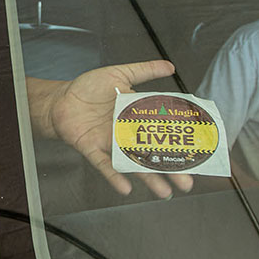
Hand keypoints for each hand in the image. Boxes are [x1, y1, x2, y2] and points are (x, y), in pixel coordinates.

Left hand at [46, 60, 193, 198]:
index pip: (163, 131)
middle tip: (187, 183)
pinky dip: (114, 176)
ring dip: (149, 178)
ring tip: (165, 192)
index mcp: (137, 116)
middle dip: (170, 169)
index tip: (197, 154)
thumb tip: (170, 66)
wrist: (61, 98)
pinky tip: (126, 187)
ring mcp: (111, 143)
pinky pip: (105, 164)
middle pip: (153, 153)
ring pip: (133, 163)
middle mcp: (127, 133)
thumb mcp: (120, 74)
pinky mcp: (92, 149)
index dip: (178, 142)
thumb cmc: (88, 88)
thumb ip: (145, 71)